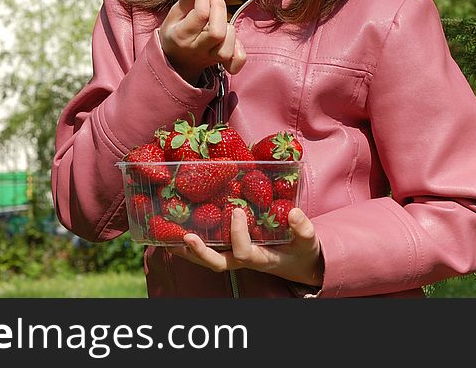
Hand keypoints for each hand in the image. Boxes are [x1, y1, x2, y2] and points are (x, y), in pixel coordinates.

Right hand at [159, 0, 245, 83]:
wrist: (176, 61)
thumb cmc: (175, 33)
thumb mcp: (175, 13)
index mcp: (181, 36)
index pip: (200, 15)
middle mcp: (197, 49)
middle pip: (217, 32)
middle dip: (219, 7)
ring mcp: (210, 58)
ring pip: (227, 47)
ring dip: (227, 27)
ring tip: (218, 17)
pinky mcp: (222, 63)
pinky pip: (237, 60)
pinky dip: (238, 48)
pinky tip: (230, 35)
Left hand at [168, 207, 323, 286]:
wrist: (299, 263)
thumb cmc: (302, 250)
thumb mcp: (307, 241)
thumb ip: (302, 228)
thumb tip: (293, 213)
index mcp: (261, 258)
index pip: (244, 252)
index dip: (237, 235)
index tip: (237, 211)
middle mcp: (243, 260)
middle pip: (217, 263)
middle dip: (200, 252)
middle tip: (187, 236)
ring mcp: (234, 256)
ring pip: (207, 259)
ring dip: (187, 250)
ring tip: (167, 236)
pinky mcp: (230, 249)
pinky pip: (209, 249)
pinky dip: (191, 244)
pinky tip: (175, 231)